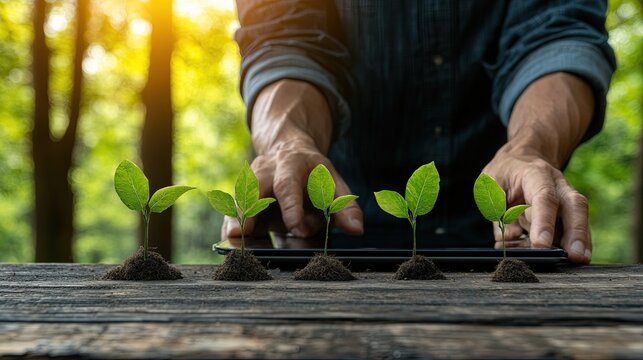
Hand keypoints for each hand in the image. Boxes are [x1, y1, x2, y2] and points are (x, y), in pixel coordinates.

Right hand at [221, 80, 363, 239]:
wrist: (287, 151)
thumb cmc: (313, 173)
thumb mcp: (333, 182)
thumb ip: (344, 206)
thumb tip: (356, 229)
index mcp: (290, 165)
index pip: (288, 185)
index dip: (291, 206)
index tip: (297, 227)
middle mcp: (264, 173)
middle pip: (251, 190)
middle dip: (247, 210)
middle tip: (242, 232)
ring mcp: (249, 187)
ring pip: (237, 204)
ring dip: (235, 222)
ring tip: (233, 240)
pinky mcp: (242, 202)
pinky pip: (233, 217)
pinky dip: (232, 231)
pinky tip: (234, 246)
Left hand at [485, 72, 594, 263]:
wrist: (525, 153)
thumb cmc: (502, 169)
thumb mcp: (488, 183)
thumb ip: (495, 210)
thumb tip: (504, 242)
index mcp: (533, 173)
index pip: (541, 197)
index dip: (543, 221)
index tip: (541, 244)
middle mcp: (556, 183)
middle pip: (572, 204)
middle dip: (574, 230)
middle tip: (573, 256)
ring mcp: (565, 194)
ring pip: (580, 214)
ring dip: (581, 238)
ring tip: (580, 260)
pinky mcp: (567, 207)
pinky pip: (575, 223)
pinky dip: (577, 240)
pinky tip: (577, 256)